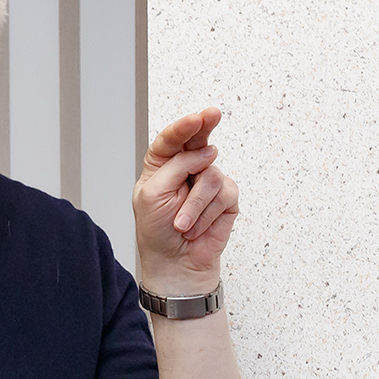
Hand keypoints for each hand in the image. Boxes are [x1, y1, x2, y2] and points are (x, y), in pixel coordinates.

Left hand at [132, 107, 239, 295]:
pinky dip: (206, 214)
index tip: (195, 119)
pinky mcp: (225, 197)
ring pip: (210, 175)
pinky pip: (222, 194)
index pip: (171, 139)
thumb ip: (176, 167)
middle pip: (198, 138)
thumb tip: (206, 152)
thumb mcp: (153, 194)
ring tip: (182, 225)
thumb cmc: (157, 230)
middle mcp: (186, 167)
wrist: (174, 263)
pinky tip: (197, 227)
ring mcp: (207, 181)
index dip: (182, 128)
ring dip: (193, 205)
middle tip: (211, 115)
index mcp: (162, 164)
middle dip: (204, 126)